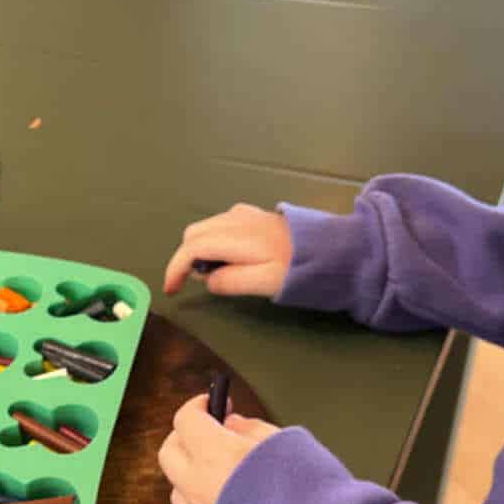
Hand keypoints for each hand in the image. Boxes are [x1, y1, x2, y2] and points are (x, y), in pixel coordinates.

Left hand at [158, 393, 280, 503]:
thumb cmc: (310, 494)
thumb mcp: (287, 442)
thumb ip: (251, 429)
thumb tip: (231, 425)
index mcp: (214, 454)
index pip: (185, 420)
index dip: (199, 406)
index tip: (214, 403)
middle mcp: (198, 486)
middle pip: (169, 451)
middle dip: (185, 436)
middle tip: (210, 430)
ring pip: (176, 485)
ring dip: (189, 469)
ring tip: (219, 466)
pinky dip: (199, 497)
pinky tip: (226, 495)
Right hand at [162, 203, 292, 297]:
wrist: (332, 248)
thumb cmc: (297, 269)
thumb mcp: (263, 283)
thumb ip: (230, 281)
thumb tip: (206, 279)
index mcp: (235, 236)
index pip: (191, 248)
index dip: (175, 269)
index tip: (171, 290)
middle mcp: (234, 219)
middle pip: (193, 234)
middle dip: (187, 258)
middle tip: (201, 283)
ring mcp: (244, 214)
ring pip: (206, 228)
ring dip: (200, 250)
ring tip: (218, 273)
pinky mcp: (253, 215)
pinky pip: (220, 225)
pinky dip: (214, 241)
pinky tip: (231, 257)